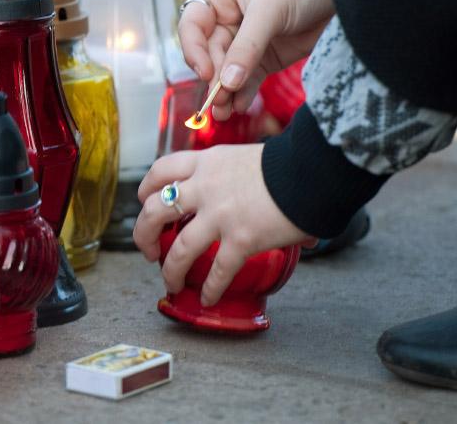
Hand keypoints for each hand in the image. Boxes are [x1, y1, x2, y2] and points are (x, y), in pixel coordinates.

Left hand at [133, 144, 315, 305]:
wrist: (312, 168)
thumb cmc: (289, 161)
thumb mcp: (249, 158)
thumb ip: (240, 177)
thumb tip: (257, 195)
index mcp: (207, 162)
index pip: (160, 171)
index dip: (146, 190)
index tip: (144, 202)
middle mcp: (205, 187)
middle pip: (154, 211)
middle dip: (144, 234)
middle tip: (149, 249)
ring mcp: (220, 215)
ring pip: (179, 248)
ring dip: (170, 270)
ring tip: (171, 282)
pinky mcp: (241, 239)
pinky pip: (217, 271)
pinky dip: (210, 288)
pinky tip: (208, 298)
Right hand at [181, 0, 333, 120]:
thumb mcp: (270, 10)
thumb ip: (247, 47)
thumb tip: (227, 82)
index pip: (192, 27)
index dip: (195, 51)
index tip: (206, 73)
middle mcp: (225, 17)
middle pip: (209, 54)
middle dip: (213, 78)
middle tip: (218, 102)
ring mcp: (244, 40)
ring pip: (226, 71)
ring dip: (224, 92)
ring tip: (225, 114)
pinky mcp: (264, 57)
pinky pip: (247, 79)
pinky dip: (243, 93)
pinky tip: (240, 106)